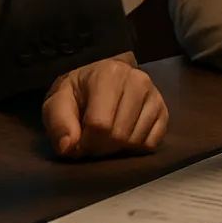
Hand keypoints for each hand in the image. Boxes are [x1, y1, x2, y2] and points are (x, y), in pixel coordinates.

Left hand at [42, 53, 168, 159]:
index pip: (100, 125)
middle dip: (101, 147)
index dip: (85, 143)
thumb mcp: (57, 103)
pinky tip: (124, 136)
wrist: (98, 82)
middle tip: (91, 141)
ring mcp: (154, 95)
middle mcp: (138, 80)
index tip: (77, 142)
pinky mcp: (164, 111)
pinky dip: (135, 148)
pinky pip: (150, 143)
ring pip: (135, 141)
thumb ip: (59, 123)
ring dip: (117, 148)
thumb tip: (68, 147)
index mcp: (109, 74)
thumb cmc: (77, 94)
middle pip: (119, 135)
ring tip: (106, 137)